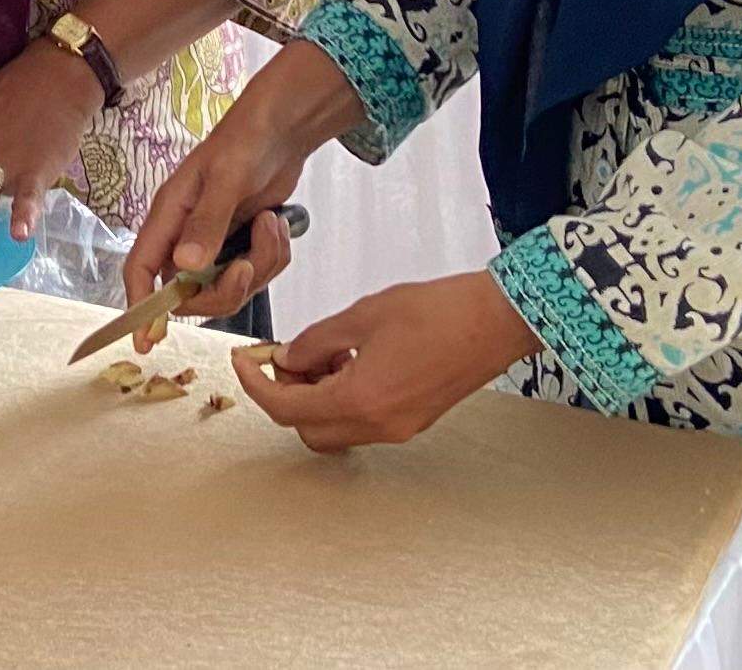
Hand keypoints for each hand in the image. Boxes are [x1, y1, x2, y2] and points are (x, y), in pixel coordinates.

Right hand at [121, 116, 312, 348]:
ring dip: (259, 266)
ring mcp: (217, 242)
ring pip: (230, 286)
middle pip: (192, 293)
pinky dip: (274, 256)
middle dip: (225, 288)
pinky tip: (278, 225)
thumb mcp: (225, 179)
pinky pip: (257, 274)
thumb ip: (207, 224)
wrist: (283, 127)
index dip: (140, 307)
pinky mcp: (243, 244)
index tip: (147, 342)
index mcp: (169, 217)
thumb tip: (184, 269)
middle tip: (248, 265)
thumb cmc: (245, 141)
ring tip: (271, 227)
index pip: (141, 269)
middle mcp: (186, 235)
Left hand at [231, 272, 538, 452]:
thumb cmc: (440, 311)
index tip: (243, 361)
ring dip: (317, 397)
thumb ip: (317, 340)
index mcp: (360, 399)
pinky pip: (362, 422)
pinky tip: (353, 360)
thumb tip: (287, 359)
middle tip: (287, 356)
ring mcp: (398, 428)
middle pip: (307, 429)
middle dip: (287, 394)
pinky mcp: (413, 421)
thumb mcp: (364, 315)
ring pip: (334, 429)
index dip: (256, 384)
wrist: (498, 321)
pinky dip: (344, 398)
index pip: (286, 408)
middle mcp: (378, 425)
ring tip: (326, 351)